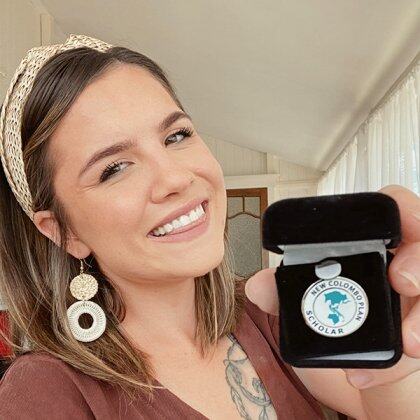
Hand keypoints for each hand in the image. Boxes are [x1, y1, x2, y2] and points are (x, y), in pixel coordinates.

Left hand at [245, 184, 419, 388]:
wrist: (356, 367)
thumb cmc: (336, 322)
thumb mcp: (308, 305)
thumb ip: (283, 293)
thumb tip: (257, 285)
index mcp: (372, 247)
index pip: (394, 210)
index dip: (403, 210)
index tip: (401, 223)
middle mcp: (400, 267)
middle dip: (419, 262)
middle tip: (403, 281)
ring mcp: (417, 300)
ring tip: (409, 345)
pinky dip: (401, 365)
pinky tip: (367, 376)